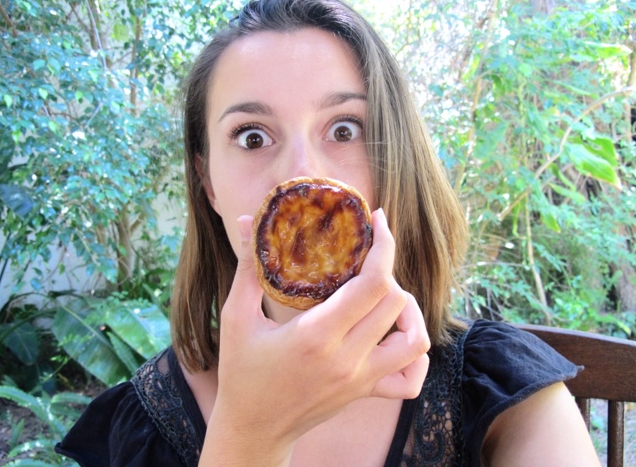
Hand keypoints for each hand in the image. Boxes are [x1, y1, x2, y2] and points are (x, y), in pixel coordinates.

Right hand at [200, 209, 429, 465]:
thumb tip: (247, 220)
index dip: (384, 246)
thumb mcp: (236, 317)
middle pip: (396, 302)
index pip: (374, 283)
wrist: (253, 428)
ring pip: (414, 338)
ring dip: (407, 309)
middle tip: (365, 257)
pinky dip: (414, 353)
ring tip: (383, 294)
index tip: (378, 220)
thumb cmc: (241, 372)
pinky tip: (394, 336)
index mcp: (317, 335)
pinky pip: (410, 378)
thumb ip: (248, 267)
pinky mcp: (366, 393)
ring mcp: (361, 379)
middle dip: (387, 268)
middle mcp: (348, 358)